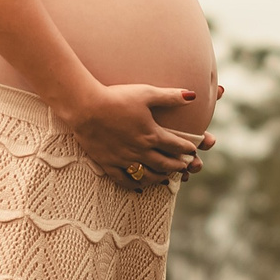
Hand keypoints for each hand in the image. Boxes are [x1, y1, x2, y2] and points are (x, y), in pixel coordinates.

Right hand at [54, 82, 214, 191]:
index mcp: (152, 134)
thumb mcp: (146, 93)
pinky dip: (134, 185)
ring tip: (166, 177)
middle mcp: (141, 151)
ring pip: (147, 175)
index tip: (193, 150)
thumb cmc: (116, 97)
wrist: (86, 107)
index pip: (177, 146)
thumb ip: (170, 96)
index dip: (188, 149)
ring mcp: (124, 159)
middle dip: (178, 166)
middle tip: (185, 166)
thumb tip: (193, 95)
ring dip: (160, 177)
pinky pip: (124, 180)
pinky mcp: (108, 163)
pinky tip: (140, 186)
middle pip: (165, 163)